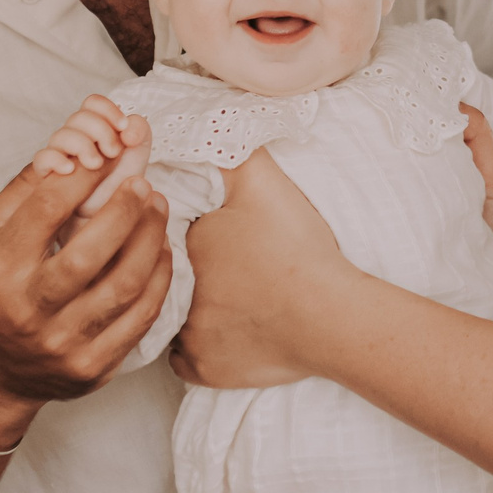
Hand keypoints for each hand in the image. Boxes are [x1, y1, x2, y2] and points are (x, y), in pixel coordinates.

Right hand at [0, 148, 173, 418]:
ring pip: (125, 285)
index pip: (47, 211)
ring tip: (158, 208)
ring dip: (151, 238)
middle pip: (91, 252)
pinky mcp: (92, 367)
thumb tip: (70, 150)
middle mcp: (29, 310)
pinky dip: (160, 277)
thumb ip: (24, 191)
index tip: (108, 155)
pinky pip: (141, 316)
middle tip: (143, 183)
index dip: (84, 176)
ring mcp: (62, 343)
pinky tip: (162, 250)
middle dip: (126, 209)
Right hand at [33, 94, 153, 216]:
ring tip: (95, 164)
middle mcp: (77, 140)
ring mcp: (61, 157)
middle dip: (100, 130)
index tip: (123, 127)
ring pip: (61, 135)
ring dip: (82, 145)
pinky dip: (55, 159)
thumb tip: (129, 126)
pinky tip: (70, 169)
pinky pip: (42, 158)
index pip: (92, 104)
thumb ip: (140, 132)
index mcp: (97, 131)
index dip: (107, 109)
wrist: (110, 220)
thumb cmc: (121, 187)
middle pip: (78, 117)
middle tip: (113, 152)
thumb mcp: (138, 157)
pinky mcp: (48, 176)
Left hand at [169, 150, 354, 387]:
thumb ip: (231, 146)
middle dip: (183, 267)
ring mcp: (186, 336)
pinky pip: (187, 359)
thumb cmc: (294, 247)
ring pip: (170, 316)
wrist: (329, 314)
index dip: (185, 227)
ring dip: (188, 307)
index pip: (164, 232)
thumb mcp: (263, 182)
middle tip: (219, 262)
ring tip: (221, 295)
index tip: (213, 229)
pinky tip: (221, 332)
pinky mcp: (205, 369)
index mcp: (181, 244)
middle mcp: (173, 292)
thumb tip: (208, 122)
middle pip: (166, 274)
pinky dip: (202, 348)